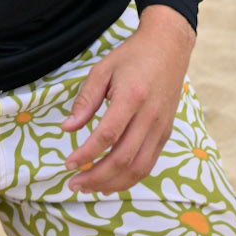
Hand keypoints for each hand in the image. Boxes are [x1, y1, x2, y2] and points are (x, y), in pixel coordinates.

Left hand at [62, 5, 194, 192]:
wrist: (168, 47)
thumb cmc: (132, 56)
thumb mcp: (102, 69)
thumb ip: (85, 100)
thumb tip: (67, 128)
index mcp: (131, 96)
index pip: (107, 135)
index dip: (86, 153)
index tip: (68, 163)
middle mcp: (149, 116)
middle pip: (123, 158)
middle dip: (96, 176)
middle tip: (74, 184)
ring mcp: (161, 128)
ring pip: (138, 168)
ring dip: (112, 184)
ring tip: (89, 187)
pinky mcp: (166, 134)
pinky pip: (148, 164)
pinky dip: (129, 179)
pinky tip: (111, 182)